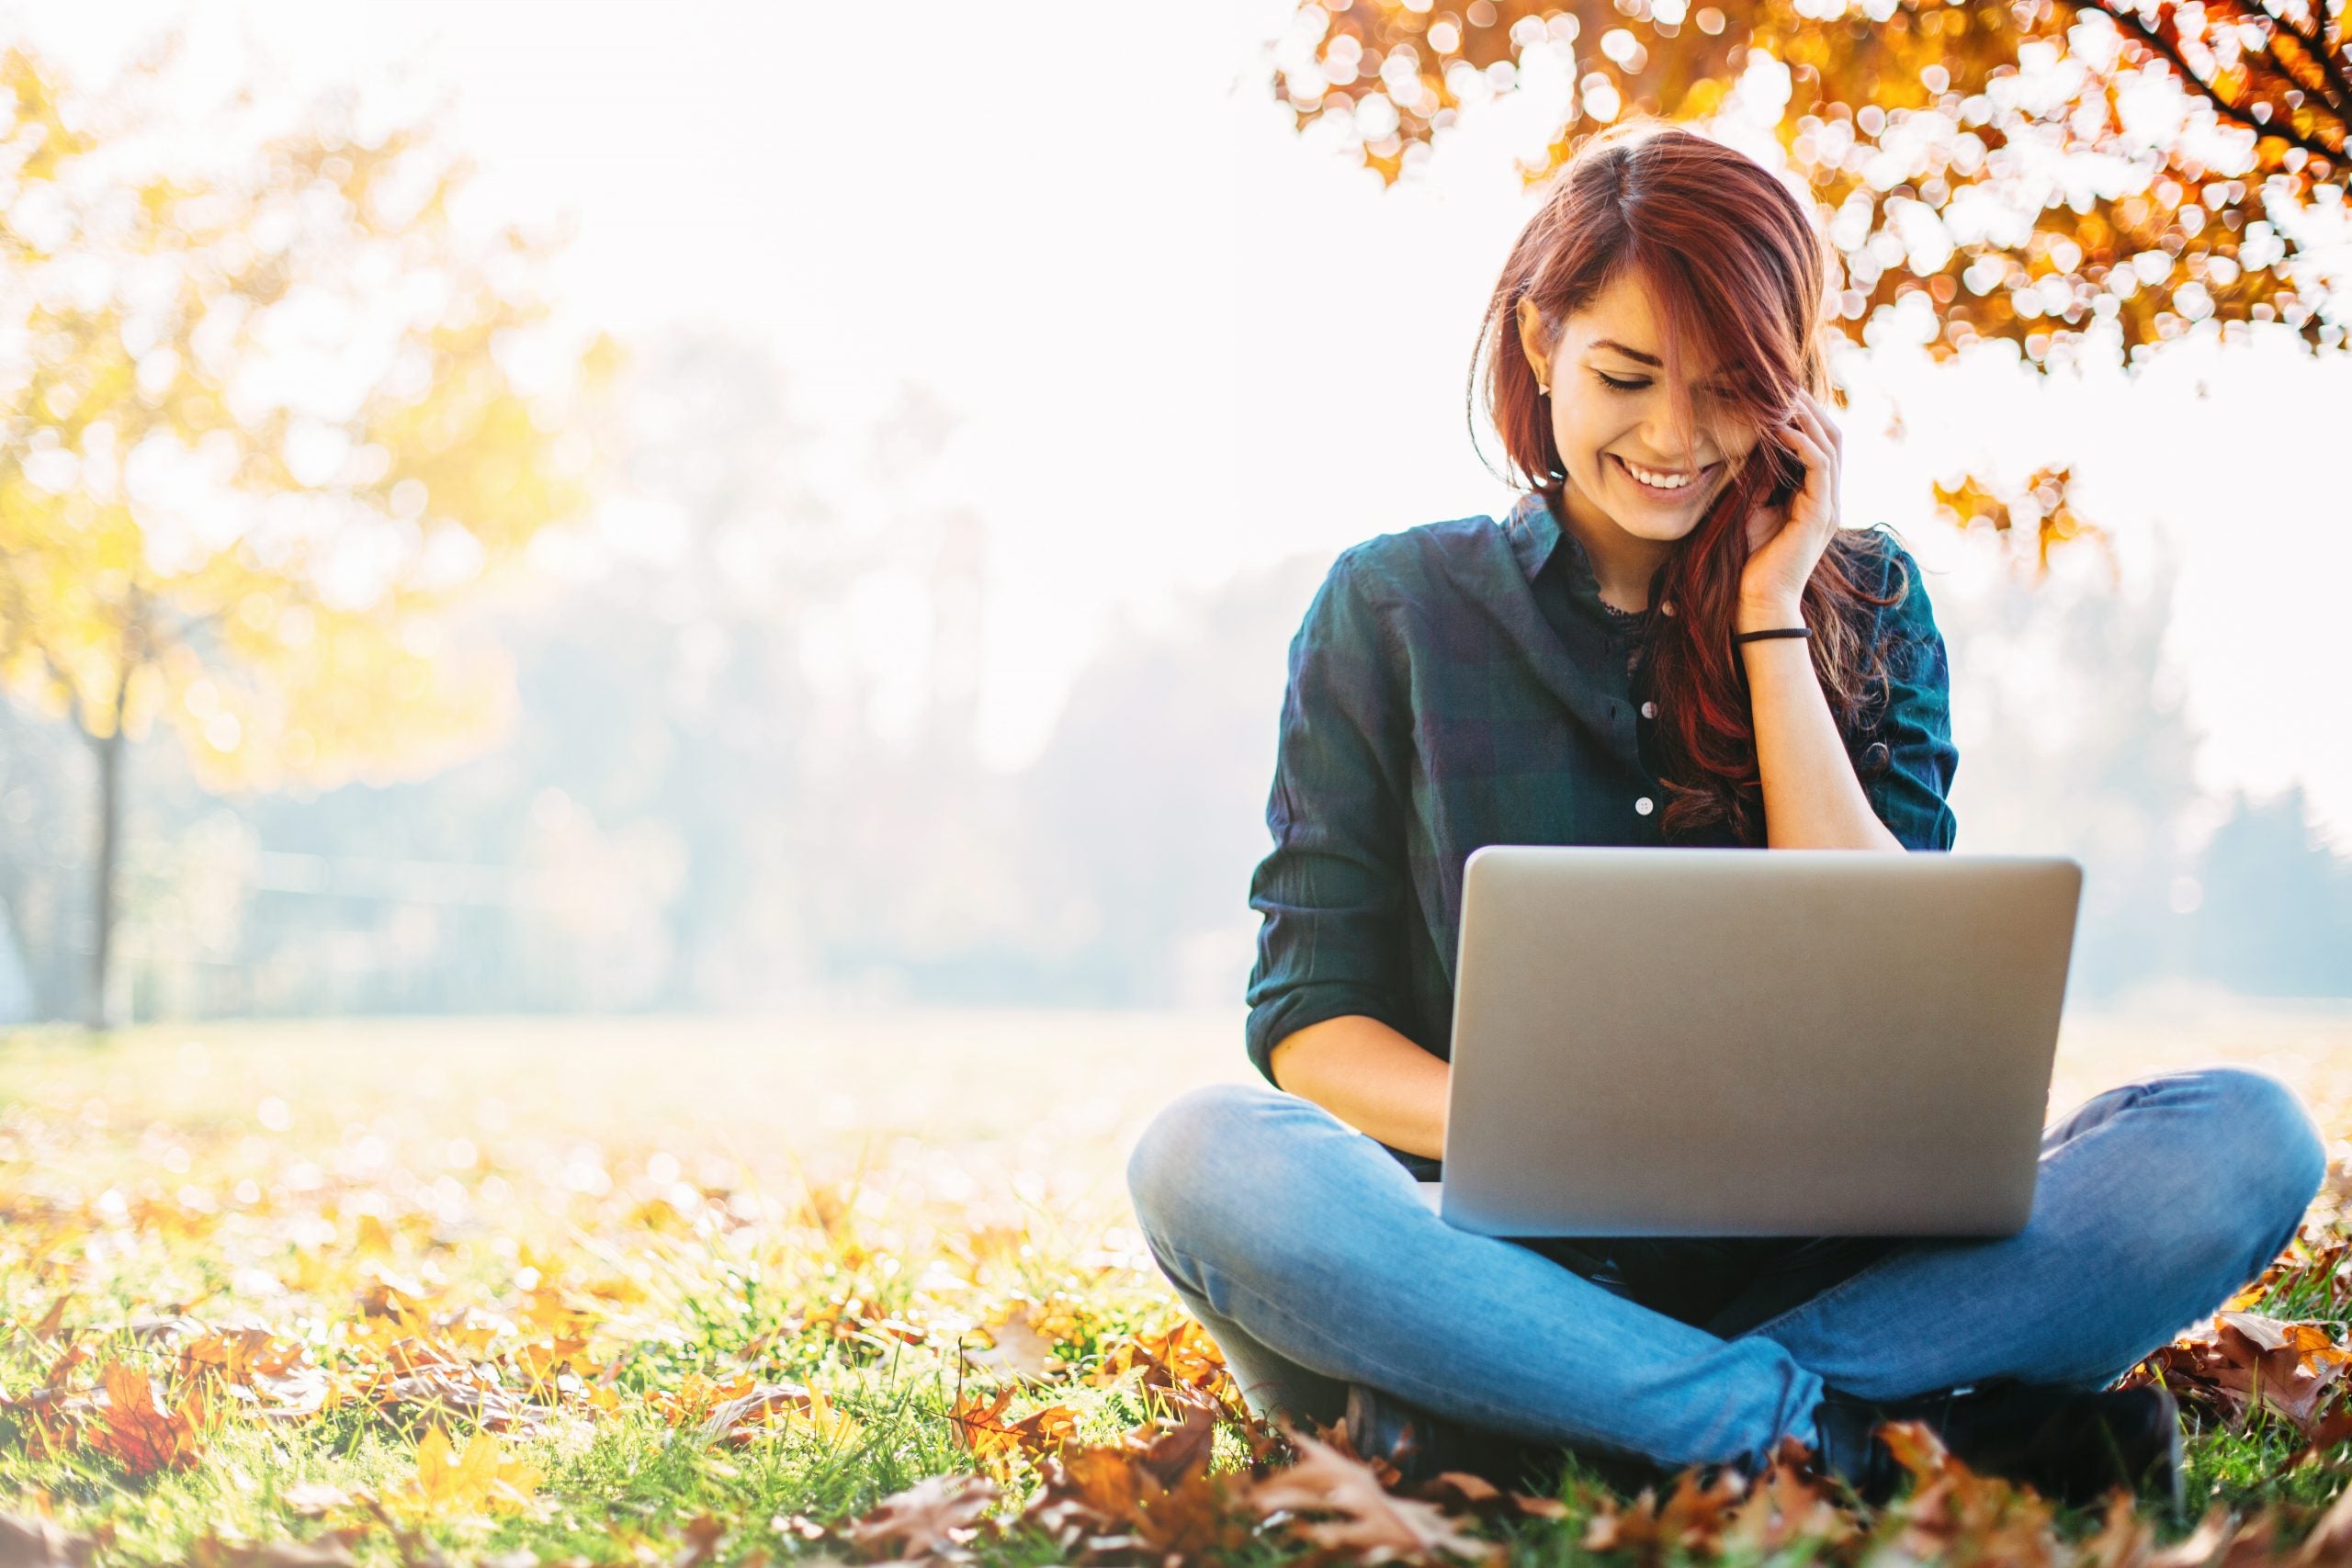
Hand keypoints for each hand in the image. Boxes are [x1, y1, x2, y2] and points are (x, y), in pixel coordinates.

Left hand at [1737, 387, 1843, 625]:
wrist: (1757, 600)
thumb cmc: (1750, 559)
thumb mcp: (1753, 508)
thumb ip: (1759, 479)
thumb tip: (1751, 445)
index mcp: (1817, 496)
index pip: (1820, 443)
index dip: (1804, 416)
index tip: (1777, 393)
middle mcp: (1829, 497)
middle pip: (1832, 436)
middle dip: (1809, 407)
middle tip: (1782, 383)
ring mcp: (1829, 505)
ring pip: (1830, 445)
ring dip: (1806, 417)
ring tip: (1781, 396)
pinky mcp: (1820, 514)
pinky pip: (1820, 466)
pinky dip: (1802, 442)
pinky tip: (1780, 428)